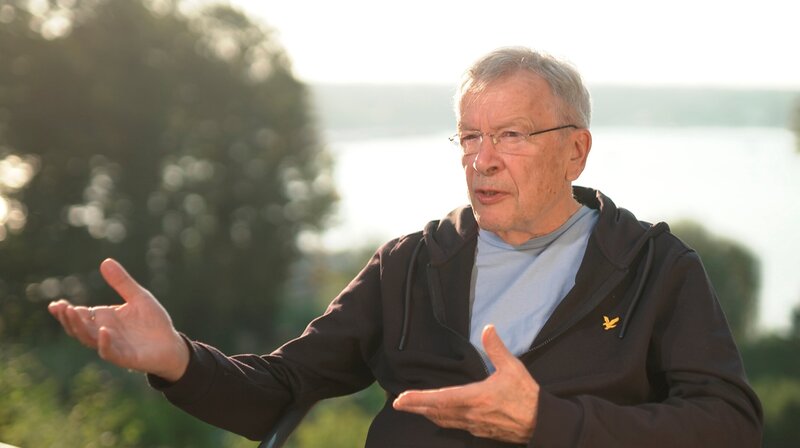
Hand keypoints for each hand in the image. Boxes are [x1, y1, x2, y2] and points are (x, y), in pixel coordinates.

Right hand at [48, 258, 188, 381]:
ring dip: (80, 327)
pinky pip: (110, 353)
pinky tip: (105, 331)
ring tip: (73, 312)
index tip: (56, 304)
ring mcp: (114, 346)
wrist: (172, 345)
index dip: (66, 311)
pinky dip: (105, 343)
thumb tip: (105, 261)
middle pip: (79, 328)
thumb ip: (122, 282)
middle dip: (69, 318)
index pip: (80, 315)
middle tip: (61, 307)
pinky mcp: (126, 358)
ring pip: (90, 339)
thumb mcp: (138, 297)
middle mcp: (105, 333)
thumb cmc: (153, 322)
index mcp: (105, 319)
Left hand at [392, 325, 538, 443]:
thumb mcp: (513, 367)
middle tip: (398, 404)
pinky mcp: (480, 431)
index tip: (402, 398)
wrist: (541, 423)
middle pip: (436, 412)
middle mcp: (471, 414)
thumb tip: (488, 328)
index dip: (419, 399)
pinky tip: (438, 415)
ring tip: (413, 408)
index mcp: (476, 398)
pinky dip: (441, 419)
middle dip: (416, 407)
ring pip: (444, 420)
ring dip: (427, 414)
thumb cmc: (527, 395)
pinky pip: (454, 425)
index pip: (441, 399)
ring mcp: (474, 424)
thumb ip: (496, 348)